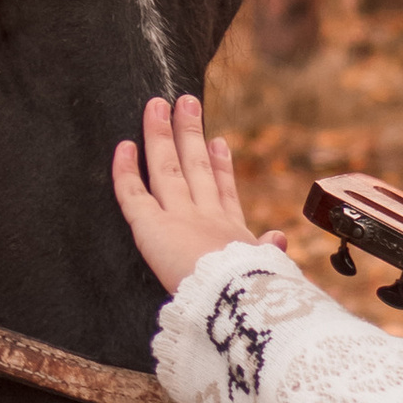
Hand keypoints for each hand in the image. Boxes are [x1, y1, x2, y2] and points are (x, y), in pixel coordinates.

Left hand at [112, 93, 274, 296]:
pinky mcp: (151, 226)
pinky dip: (125, 171)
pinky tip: (124, 146)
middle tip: (186, 103)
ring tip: (158, 105)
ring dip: (160, 135)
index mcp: (233, 233)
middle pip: (195, 167)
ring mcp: (178, 217)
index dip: (220, 167)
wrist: (238, 300)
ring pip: (165, 168)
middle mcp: (205, 217)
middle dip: (190, 134)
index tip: (217, 142)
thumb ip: (269, 251)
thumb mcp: (268, 270)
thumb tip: (279, 237)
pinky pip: (132, 194)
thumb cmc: (255, 293)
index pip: (223, 193)